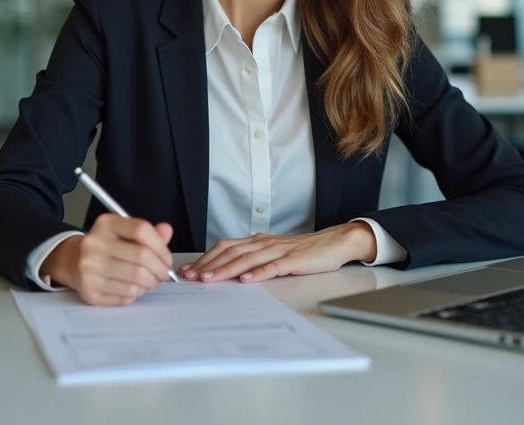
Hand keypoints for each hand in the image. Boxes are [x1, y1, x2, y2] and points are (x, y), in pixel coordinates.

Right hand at [43, 214, 174, 305]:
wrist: (73, 262)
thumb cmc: (106, 247)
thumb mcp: (124, 233)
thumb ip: (148, 233)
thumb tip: (166, 231)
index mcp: (106, 224)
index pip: (141, 230)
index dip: (161, 246)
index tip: (166, 257)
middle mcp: (94, 244)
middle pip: (142, 256)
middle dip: (160, 269)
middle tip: (164, 274)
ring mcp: (90, 269)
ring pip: (136, 279)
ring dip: (151, 283)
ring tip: (151, 281)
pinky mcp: (90, 291)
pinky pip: (126, 295)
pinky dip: (137, 293)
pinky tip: (135, 288)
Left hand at [179, 222, 376, 283]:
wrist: (335, 242)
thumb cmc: (304, 251)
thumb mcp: (274, 254)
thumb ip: (254, 260)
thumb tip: (229, 273)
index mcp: (258, 241)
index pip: (225, 248)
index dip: (206, 258)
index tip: (188, 271)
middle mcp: (265, 243)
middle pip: (231, 252)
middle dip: (209, 265)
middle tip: (191, 277)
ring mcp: (279, 250)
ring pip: (248, 259)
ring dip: (227, 269)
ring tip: (210, 279)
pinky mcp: (295, 259)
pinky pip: (274, 266)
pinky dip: (258, 273)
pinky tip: (247, 280)